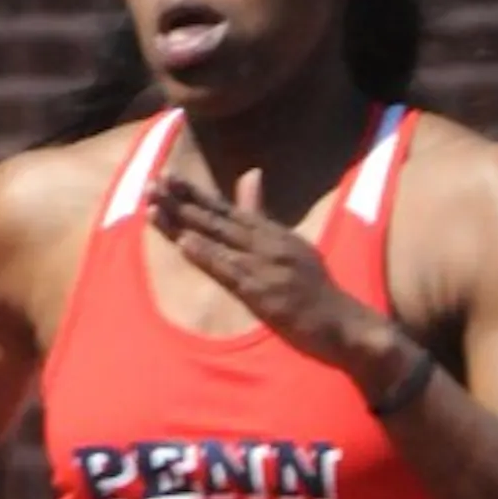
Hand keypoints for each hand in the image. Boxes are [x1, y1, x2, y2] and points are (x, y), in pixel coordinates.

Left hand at [148, 170, 412, 396]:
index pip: (227, 209)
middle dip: (183, 201)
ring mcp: (267, 266)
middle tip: (153, 182)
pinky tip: (185, 244)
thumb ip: (263, 214)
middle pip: (218, 218)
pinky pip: (231, 271)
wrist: (344, 323)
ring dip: (185, 223)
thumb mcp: (291, 245)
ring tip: (156, 206)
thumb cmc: (315, 290)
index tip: (167, 177)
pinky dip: (207, 256)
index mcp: (273, 233)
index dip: (195, 194)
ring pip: (219, 239)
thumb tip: (250, 175)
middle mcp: (269, 243)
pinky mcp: (266, 292)